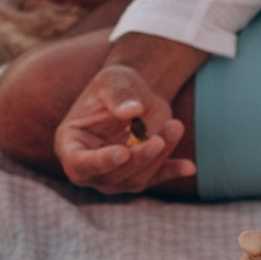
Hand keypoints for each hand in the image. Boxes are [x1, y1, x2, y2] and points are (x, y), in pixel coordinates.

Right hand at [56, 61, 195, 193]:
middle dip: (138, 158)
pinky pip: (156, 178)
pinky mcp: (138, 176)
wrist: (136, 94)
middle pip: (111, 176)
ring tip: (175, 126)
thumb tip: (131, 111)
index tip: (122, 152)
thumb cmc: (116, 85)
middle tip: (158, 137)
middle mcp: (89, 166)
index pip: (77, 164)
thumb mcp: (113, 80)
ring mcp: (113, 176)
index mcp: (70, 143)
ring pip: (136, 179)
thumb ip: (118, 94)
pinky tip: (189, 167)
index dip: (98, 163)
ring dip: (158, 158)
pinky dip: (172, 171)